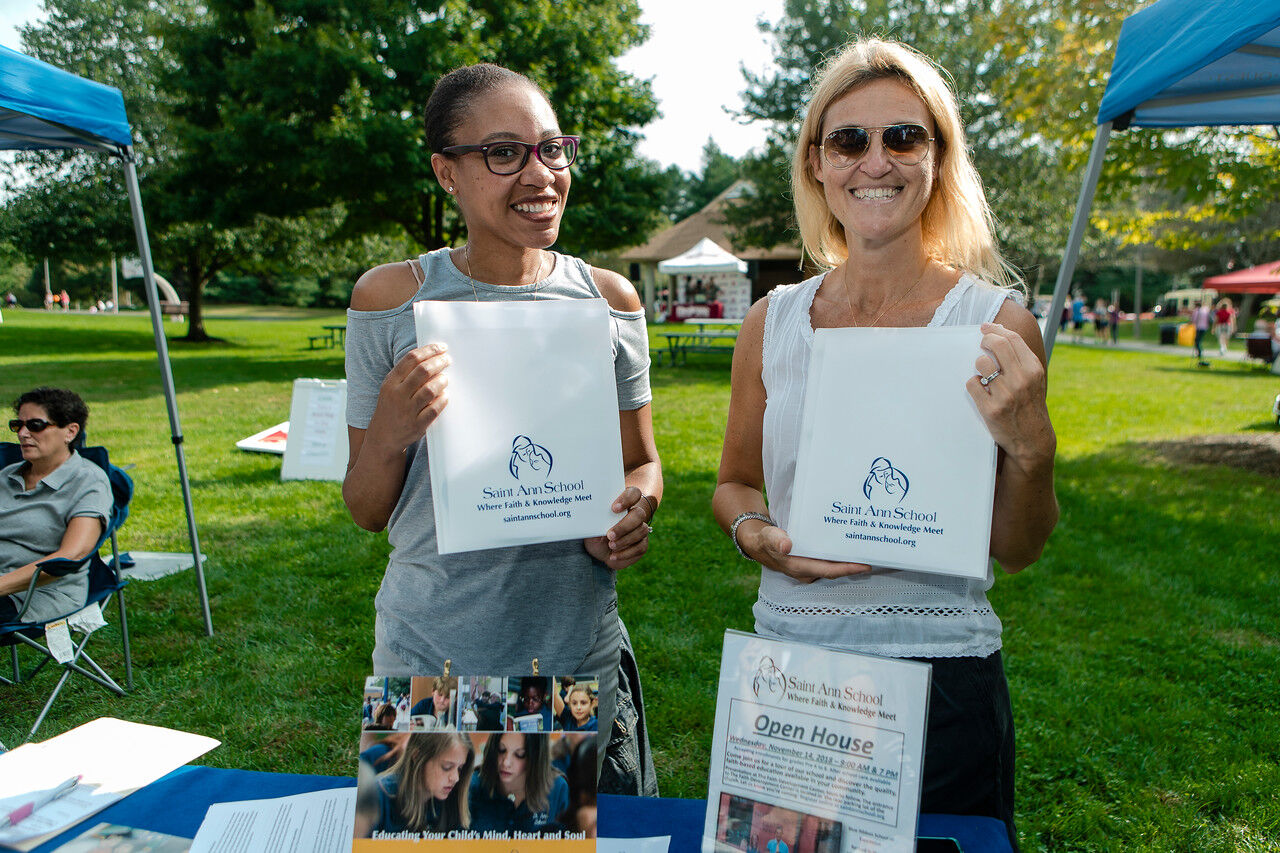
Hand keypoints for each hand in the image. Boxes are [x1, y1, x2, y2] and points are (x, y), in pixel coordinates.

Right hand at [366, 343, 450, 452]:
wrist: (383, 437)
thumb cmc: (391, 407)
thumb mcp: (391, 387)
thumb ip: (406, 373)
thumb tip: (432, 356)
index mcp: (390, 382)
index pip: (411, 359)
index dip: (430, 350)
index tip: (442, 348)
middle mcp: (397, 395)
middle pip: (423, 371)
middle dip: (439, 362)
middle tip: (448, 360)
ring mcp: (407, 411)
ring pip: (430, 390)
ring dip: (442, 381)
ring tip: (445, 379)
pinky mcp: (417, 425)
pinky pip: (434, 409)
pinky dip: (443, 400)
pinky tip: (445, 396)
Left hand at [582, 486, 650, 569]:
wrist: (601, 553)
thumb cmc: (596, 535)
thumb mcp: (591, 528)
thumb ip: (594, 522)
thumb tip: (591, 519)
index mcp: (623, 504)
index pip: (633, 493)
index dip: (626, 499)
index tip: (614, 508)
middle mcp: (634, 515)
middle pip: (639, 514)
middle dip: (624, 525)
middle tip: (610, 535)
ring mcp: (640, 529)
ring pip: (641, 530)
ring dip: (625, 540)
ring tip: (610, 545)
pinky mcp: (642, 544)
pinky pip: (640, 547)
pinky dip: (626, 553)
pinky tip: (613, 555)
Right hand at [747, 522, 870, 583]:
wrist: (758, 543)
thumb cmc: (764, 540)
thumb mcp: (768, 537)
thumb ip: (776, 539)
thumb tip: (786, 545)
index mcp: (800, 567)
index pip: (829, 571)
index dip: (848, 569)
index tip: (865, 565)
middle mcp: (809, 571)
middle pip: (836, 570)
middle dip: (854, 564)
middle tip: (874, 554)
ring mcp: (811, 568)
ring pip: (834, 566)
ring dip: (848, 559)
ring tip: (866, 549)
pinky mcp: (812, 562)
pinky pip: (830, 561)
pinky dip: (840, 555)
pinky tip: (850, 545)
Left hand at [967, 323, 1053, 469]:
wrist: (1033, 439)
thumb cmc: (1030, 404)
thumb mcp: (1035, 379)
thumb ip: (1020, 358)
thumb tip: (999, 332)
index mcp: (1034, 369)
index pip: (1012, 339)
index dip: (995, 330)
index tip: (985, 327)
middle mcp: (1022, 380)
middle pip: (996, 345)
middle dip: (984, 340)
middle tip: (981, 342)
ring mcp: (1006, 395)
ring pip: (981, 364)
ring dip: (979, 366)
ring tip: (985, 374)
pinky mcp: (991, 409)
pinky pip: (972, 384)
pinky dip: (974, 384)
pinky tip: (981, 390)